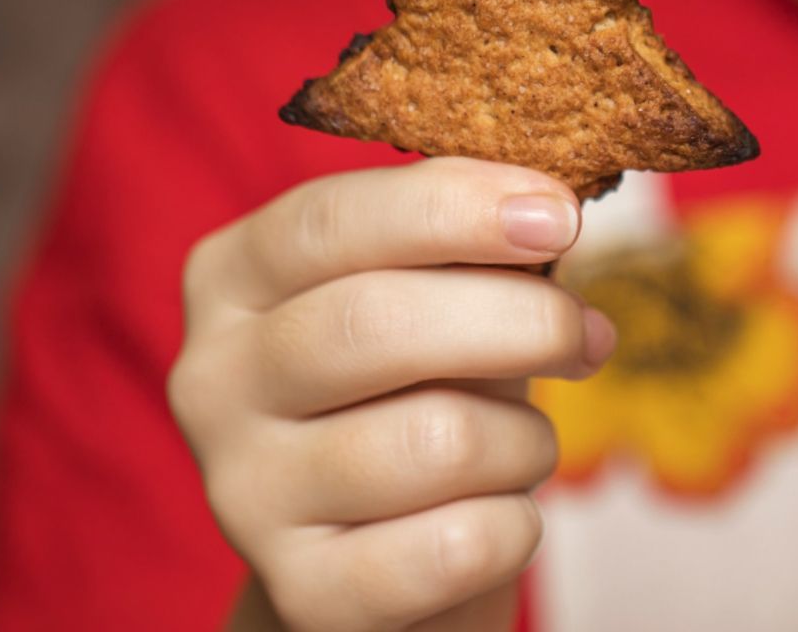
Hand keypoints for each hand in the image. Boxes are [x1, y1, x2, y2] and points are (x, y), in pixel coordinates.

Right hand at [168, 158, 615, 631]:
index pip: (331, 219)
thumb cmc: (422, 387)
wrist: (379, 549)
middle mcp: (211, 380)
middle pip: (377, 322)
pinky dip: (515, 526)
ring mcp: (245, 492)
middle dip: (521, 319)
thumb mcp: (436, 295)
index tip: (558, 212)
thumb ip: (477, 248)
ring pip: (435, 441)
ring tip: (525, 444)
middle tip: (587, 335)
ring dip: (524, 439)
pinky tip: (501, 514)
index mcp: (233, 277)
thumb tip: (553, 213)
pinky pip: (456, 546)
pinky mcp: (303, 590)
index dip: (454, 207)